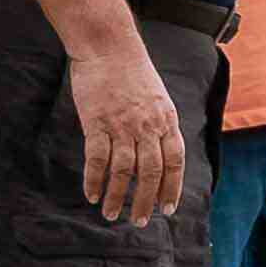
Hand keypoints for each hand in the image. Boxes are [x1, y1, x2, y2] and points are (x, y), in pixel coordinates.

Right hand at [63, 29, 190, 221]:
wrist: (108, 45)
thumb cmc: (132, 71)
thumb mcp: (158, 97)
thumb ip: (160, 125)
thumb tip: (161, 154)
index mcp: (166, 119)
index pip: (175, 162)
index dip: (171, 188)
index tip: (166, 209)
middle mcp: (147, 125)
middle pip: (150, 173)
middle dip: (145, 202)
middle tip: (137, 222)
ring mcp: (122, 124)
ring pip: (123, 171)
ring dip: (117, 197)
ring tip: (110, 214)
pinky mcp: (96, 121)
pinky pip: (96, 159)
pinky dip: (94, 180)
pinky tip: (91, 194)